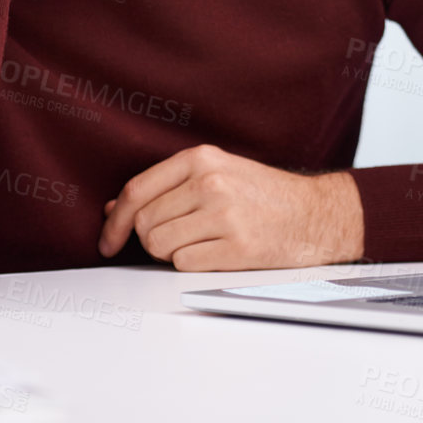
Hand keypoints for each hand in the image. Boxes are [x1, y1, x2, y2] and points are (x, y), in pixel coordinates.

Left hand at [98, 144, 365, 270]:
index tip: (108, 240)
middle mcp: (211, 182)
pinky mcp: (236, 246)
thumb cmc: (263, 195)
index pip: (137, 191)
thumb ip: (166, 187)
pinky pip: (183, 264)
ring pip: (159, 246)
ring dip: (172, 252)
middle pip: (144, 223)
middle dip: (151, 238)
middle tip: (178, 237)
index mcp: (202, 159)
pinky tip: (217, 251)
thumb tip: (113, 209)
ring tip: (202, 240)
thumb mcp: (216, 173)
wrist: (314, 214)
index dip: (114, 221)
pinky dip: (192, 263)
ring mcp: (224, 214)